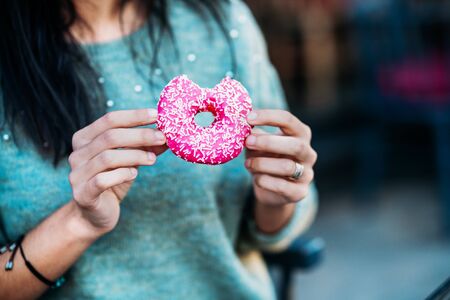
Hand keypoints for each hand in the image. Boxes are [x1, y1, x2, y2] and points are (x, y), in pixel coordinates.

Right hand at [68, 109, 166, 236]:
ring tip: (152, 159)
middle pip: (110, 137)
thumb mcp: (130, 160)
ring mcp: (77, 174)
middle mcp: (77, 153)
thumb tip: (168, 133)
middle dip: (140, 135)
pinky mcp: (82, 193)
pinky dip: (122, 174)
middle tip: (162, 137)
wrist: (96, 214)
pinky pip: (102, 179)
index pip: (110, 119)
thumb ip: (145, 146)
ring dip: (135, 155)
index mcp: (85, 138)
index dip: (135, 116)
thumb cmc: (114, 181)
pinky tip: (134, 174)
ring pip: (108, 157)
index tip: (157, 115)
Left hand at [245, 109, 316, 205]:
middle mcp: (308, 152)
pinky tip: (256, 178)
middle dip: (268, 142)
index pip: (288, 120)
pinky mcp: (299, 192)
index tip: (248, 118)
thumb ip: (253, 135)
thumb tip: (241, 127)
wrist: (271, 189)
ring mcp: (307, 173)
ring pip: (288, 167)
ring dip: (262, 164)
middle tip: (247, 141)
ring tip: (247, 164)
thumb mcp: (257, 144)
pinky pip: (282, 186)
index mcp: (300, 134)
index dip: (268, 116)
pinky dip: (265, 181)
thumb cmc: (265, 159)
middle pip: (296, 145)